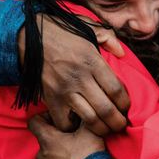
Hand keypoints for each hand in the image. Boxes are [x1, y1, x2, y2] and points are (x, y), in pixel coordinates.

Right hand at [18, 15, 129, 135]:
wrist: (31, 36)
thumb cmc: (62, 32)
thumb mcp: (88, 28)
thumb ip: (108, 38)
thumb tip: (122, 53)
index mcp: (92, 60)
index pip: (116, 89)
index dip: (125, 103)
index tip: (126, 107)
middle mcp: (80, 78)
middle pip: (106, 109)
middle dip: (117, 122)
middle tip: (120, 126)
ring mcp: (65, 91)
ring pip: (89, 119)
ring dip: (101, 129)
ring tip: (106, 130)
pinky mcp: (51, 99)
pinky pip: (65, 122)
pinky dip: (73, 127)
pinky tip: (79, 124)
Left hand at [28, 114, 105, 158]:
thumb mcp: (89, 131)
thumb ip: (83, 117)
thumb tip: (83, 110)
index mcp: (47, 140)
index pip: (34, 121)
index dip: (45, 115)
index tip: (60, 118)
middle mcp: (41, 155)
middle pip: (45, 139)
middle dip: (58, 135)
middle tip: (75, 135)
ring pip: (50, 155)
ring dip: (61, 152)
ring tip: (78, 153)